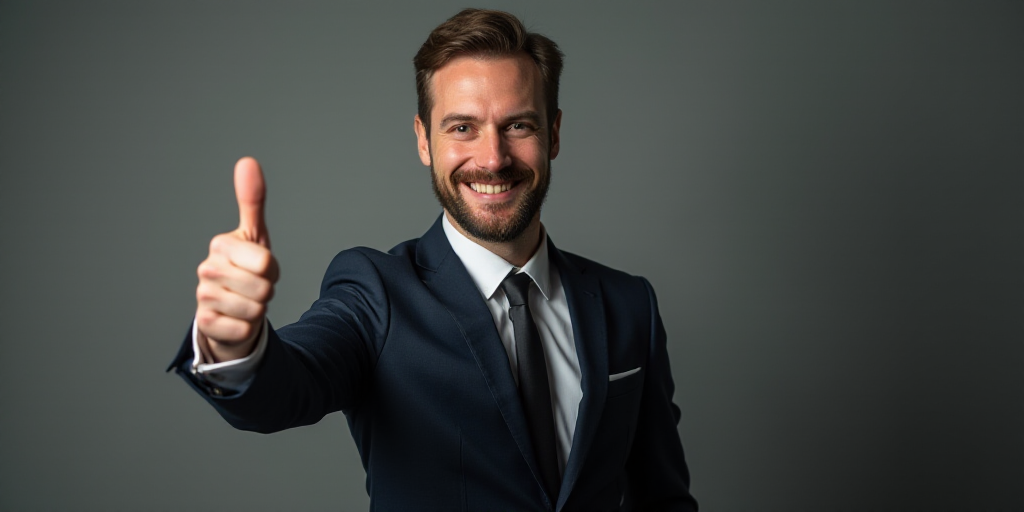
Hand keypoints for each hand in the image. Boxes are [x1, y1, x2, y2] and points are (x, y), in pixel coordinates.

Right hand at [194, 157, 279, 361]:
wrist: (229, 309)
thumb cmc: (244, 269)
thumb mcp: (254, 235)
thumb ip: (252, 201)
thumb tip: (247, 161)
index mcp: (220, 245)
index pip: (266, 263)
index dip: (272, 269)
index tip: (261, 267)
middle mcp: (207, 270)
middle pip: (263, 288)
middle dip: (267, 291)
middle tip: (254, 287)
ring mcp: (203, 297)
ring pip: (255, 311)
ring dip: (258, 310)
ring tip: (245, 301)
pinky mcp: (205, 324)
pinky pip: (244, 330)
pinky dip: (247, 329)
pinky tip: (235, 319)